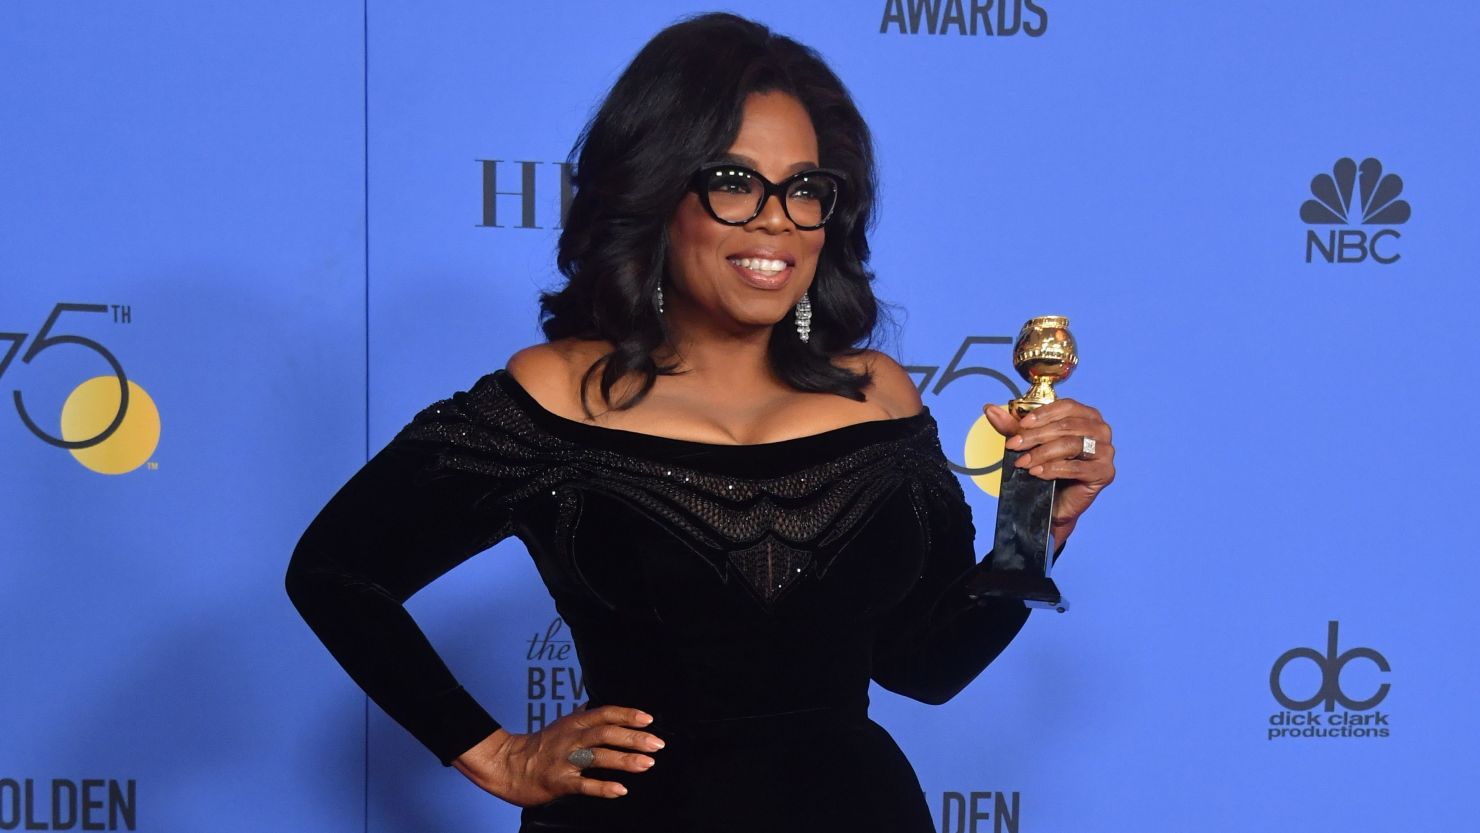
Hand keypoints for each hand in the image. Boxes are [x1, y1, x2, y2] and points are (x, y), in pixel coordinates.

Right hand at [451, 705, 664, 806]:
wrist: (507, 766)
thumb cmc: (540, 747)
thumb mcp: (562, 726)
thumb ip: (583, 717)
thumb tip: (599, 706)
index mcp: (573, 723)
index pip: (604, 713)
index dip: (627, 715)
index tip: (649, 719)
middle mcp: (570, 738)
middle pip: (605, 733)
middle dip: (633, 737)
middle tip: (657, 743)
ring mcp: (564, 760)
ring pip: (597, 757)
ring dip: (624, 760)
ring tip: (647, 764)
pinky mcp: (558, 782)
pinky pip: (584, 785)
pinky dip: (603, 787)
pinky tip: (621, 790)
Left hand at [984, 398, 1115, 543]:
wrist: (1054, 503)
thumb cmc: (1046, 468)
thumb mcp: (1028, 443)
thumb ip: (1013, 426)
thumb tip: (989, 409)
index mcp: (1087, 415)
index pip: (1067, 406)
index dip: (1043, 414)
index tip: (1021, 425)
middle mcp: (1100, 430)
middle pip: (1067, 426)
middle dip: (1036, 436)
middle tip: (1013, 445)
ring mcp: (1106, 451)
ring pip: (1071, 445)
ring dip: (1042, 453)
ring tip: (1023, 462)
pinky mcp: (1105, 473)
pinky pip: (1077, 468)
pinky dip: (1054, 469)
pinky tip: (1037, 473)